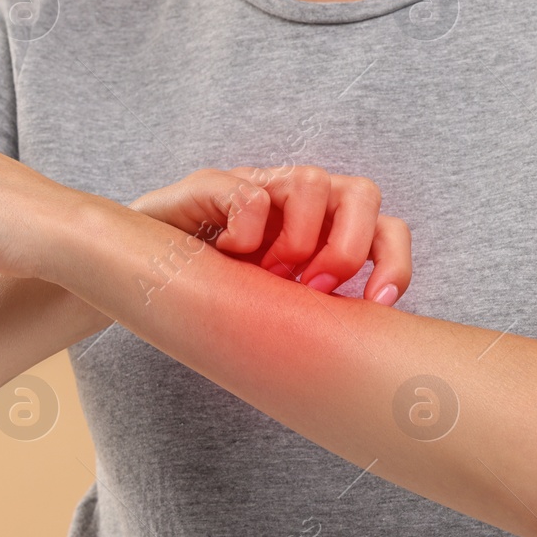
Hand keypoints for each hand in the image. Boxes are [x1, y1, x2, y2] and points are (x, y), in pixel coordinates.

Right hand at [130, 165, 410, 304]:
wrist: (142, 278)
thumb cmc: (220, 299)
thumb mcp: (278, 313)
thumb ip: (319, 317)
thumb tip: (367, 354)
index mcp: (326, 229)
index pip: (387, 228)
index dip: (394, 262)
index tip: (377, 303)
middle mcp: (300, 201)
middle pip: (362, 194)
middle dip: (347, 250)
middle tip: (313, 290)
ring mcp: (259, 186)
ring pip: (313, 181)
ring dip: (297, 239)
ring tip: (267, 274)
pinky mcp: (213, 185)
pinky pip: (251, 194)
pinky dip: (247, 230)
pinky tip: (226, 254)